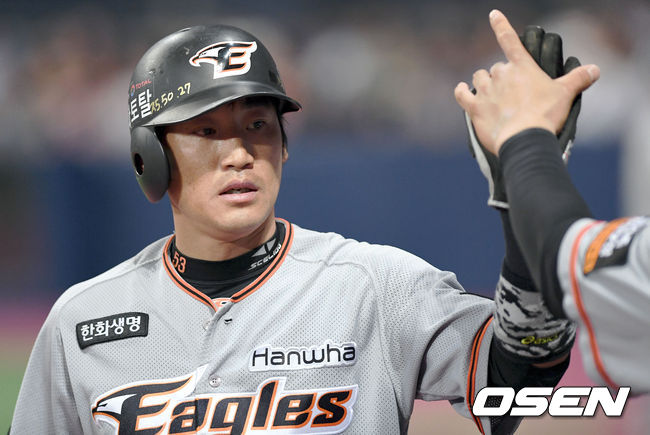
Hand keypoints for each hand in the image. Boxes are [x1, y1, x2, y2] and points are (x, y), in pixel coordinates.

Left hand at [455, 10, 599, 154]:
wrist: (524, 138)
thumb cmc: (545, 114)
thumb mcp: (566, 94)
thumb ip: (578, 79)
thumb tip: (595, 69)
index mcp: (521, 67)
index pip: (509, 40)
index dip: (501, 25)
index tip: (493, 14)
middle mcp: (500, 74)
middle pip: (496, 67)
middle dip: (502, 76)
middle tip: (512, 93)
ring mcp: (485, 90)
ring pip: (478, 77)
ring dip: (483, 82)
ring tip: (492, 94)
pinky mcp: (474, 108)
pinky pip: (461, 94)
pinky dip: (461, 91)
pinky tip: (462, 90)